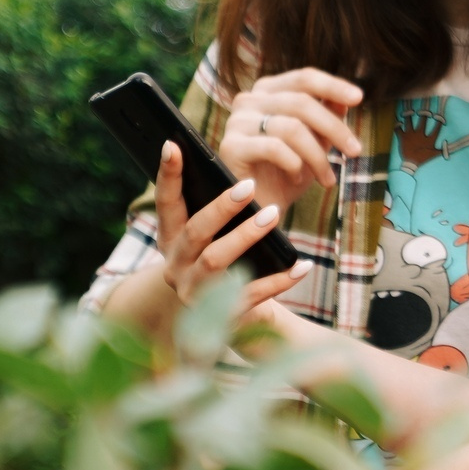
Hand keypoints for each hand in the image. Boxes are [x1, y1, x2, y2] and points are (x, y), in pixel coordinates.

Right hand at [155, 140, 309, 319]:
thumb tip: (239, 174)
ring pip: (216, 260)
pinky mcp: (221, 315)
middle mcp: (176, 265)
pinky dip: (279, 279)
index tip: (172, 144)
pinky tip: (302, 265)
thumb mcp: (207, 239)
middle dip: (221, 206)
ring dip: (246, 235)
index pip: (166, 203)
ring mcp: (195, 292)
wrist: (216, 325)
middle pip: (195, 231)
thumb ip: (214, 212)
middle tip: (249, 185)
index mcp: (170, 239)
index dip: (167, 174)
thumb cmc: (217, 265)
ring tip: (274, 214)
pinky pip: (252, 293)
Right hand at [219, 68, 365, 208]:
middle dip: (334, 129)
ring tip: (327, 179)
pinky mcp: (230, 146)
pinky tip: (297, 181)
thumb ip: (327, 118)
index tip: (359, 98)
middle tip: (355, 151)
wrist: (259, 212)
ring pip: (291, 128)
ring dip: (317, 157)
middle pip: (302, 102)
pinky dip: (294, 165)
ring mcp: (237, 121)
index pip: (304, 78)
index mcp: (268, 92)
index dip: (333, 86)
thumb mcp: (315, 143)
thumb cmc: (286, 174)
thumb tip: (345, 100)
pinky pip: (274, 147)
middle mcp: (249, 100)